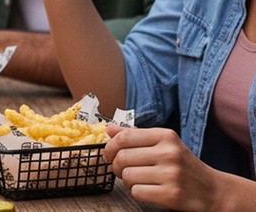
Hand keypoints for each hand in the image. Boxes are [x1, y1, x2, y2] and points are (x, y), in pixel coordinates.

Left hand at [105, 125, 222, 209]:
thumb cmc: (184, 165)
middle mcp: (169, 153)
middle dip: (117, 166)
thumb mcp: (164, 144)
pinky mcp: (171, 194)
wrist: (213, 190)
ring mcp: (171, 174)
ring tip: (139, 180)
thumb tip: (109, 128)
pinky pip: (137, 192)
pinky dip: (137, 192)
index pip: (124, 137)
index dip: (110, 147)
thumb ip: (136, 135)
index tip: (109, 154)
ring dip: (127, 181)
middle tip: (122, 170)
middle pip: (122, 157)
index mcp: (166, 136)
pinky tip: (149, 190)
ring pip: (127, 176)